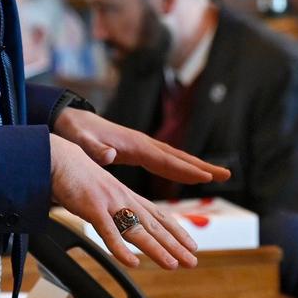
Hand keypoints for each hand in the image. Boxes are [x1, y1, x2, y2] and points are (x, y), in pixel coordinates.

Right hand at [50, 135, 198, 268]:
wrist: (57, 157)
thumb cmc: (76, 176)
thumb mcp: (102, 192)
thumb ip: (115, 207)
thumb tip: (124, 222)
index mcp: (127, 196)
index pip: (158, 216)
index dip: (176, 232)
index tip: (191, 245)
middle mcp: (123, 199)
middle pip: (154, 226)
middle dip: (175, 245)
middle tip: (192, 261)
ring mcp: (109, 203)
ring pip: (137, 230)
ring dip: (157, 249)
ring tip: (173, 264)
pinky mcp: (92, 207)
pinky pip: (108, 231)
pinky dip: (120, 248)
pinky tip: (132, 262)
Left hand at [54, 108, 230, 183]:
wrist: (70, 119)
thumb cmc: (75, 132)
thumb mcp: (80, 141)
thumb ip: (94, 149)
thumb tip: (109, 156)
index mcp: (134, 145)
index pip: (165, 160)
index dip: (185, 170)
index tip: (206, 178)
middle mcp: (144, 143)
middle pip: (179, 157)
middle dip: (202, 166)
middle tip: (226, 174)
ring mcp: (143, 146)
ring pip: (176, 158)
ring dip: (197, 167)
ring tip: (219, 176)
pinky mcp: (139, 151)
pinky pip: (166, 161)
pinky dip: (181, 168)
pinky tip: (190, 176)